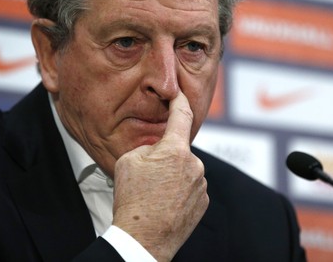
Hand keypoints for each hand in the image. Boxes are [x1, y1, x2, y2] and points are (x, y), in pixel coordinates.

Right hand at [111, 91, 208, 261]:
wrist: (143, 239)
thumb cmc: (132, 200)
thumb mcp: (128, 161)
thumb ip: (147, 146)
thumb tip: (158, 150)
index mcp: (175, 149)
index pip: (181, 115)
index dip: (180, 101)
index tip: (180, 94)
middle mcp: (194, 164)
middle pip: (179, 149)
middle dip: (166, 155)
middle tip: (148, 174)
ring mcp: (201, 184)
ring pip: (186, 169)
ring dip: (173, 174)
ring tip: (154, 193)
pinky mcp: (203, 202)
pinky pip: (192, 187)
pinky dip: (180, 190)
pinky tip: (165, 202)